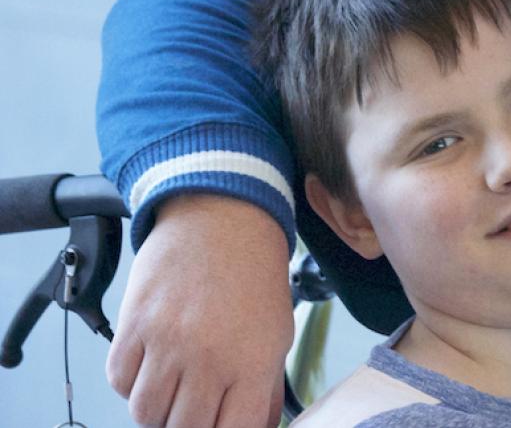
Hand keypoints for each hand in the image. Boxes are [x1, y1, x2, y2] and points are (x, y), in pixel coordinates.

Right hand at [107, 194, 293, 426]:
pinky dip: (130, 381)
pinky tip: (151, 361)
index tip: (220, 423)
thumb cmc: (252, 274)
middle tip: (194, 407)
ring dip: (156, 408)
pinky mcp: (134, 324)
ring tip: (172, 385)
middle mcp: (209, 357)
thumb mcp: (277, 333)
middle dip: (188, 424)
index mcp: (253, 362)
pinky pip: (118, 380)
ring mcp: (168, 342)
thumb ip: (263, 388)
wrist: (222, 219)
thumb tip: (255, 427)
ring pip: (144, 412)